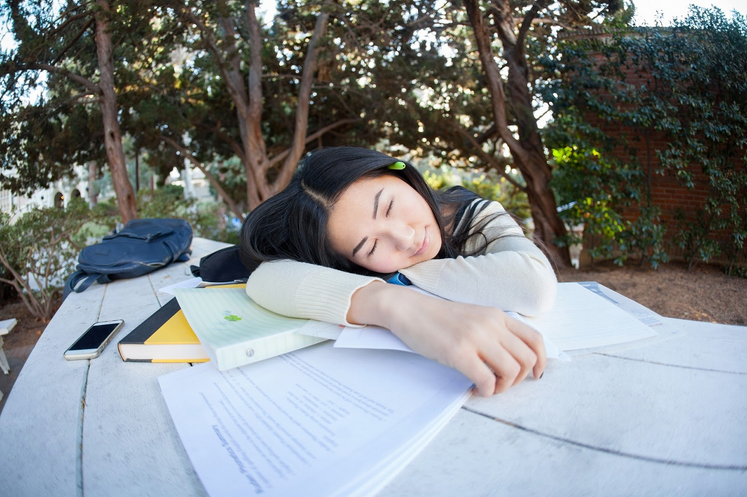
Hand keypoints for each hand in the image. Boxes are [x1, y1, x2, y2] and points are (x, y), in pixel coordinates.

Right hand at [348, 282, 545, 395]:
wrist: (408, 309)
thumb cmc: (437, 318)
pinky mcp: (459, 353)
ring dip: (502, 387)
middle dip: (518, 380)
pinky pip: (487, 380)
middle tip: (500, 383)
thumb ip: (493, 331)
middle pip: (527, 359)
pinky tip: (472, 389)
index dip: (542, 362)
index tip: (535, 376)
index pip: (535, 339)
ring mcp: (475, 338)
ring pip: (512, 371)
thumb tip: (510, 357)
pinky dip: (485, 391)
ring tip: (486, 387)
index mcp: (497, 316)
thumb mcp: (473, 317)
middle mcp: (491, 325)